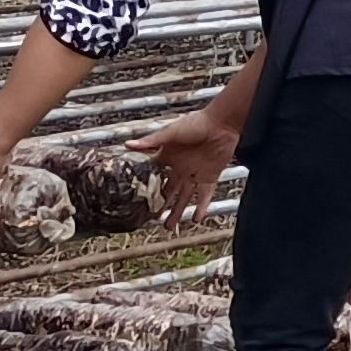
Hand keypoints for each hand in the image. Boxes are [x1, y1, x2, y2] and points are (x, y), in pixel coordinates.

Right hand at [131, 106, 239, 227]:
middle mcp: (180, 168)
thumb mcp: (171, 132)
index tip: (138, 201)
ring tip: (169, 226)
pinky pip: (204, 196)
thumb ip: (152, 141)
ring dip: (177, 212)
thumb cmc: (196, 123)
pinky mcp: (210, 177)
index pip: (154, 176)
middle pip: (168, 191)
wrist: (222, 123)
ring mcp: (195, 174)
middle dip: (160, 205)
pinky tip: (196, 219)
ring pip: (184, 198)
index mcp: (168, 157)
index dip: (147, 188)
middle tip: (152, 219)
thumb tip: (128, 144)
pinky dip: (201, 207)